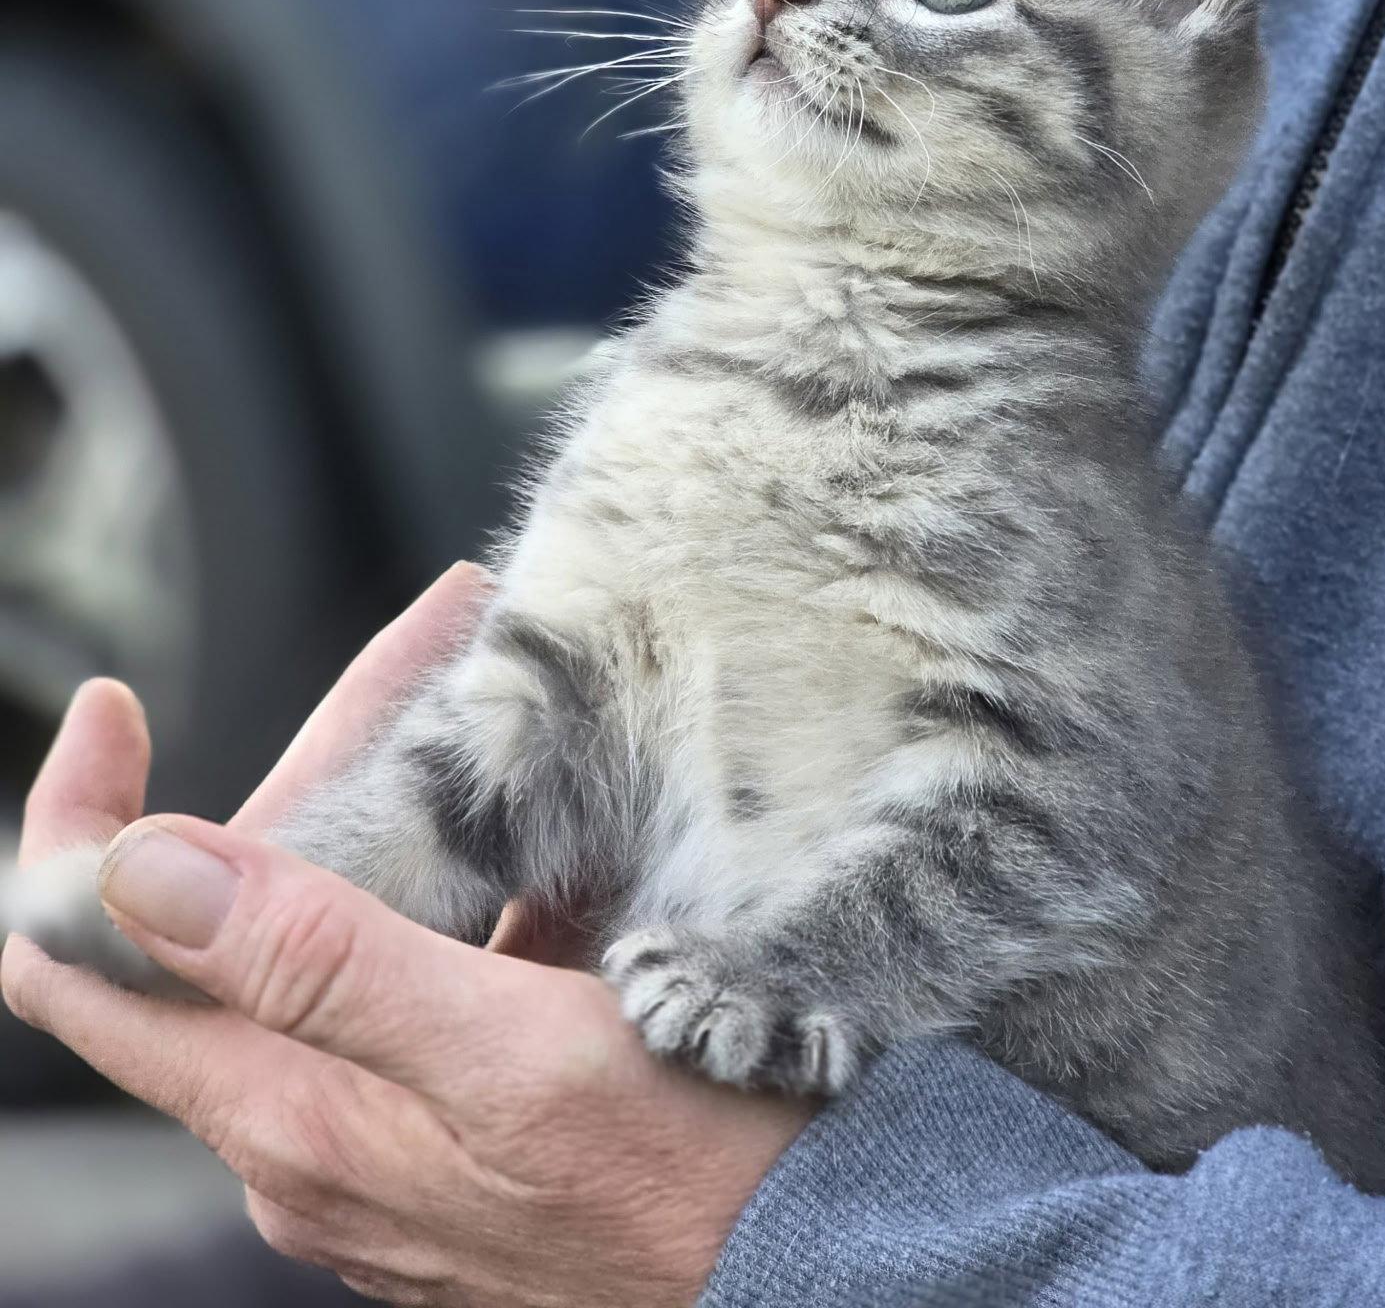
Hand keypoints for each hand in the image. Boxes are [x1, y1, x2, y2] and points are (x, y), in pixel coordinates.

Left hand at [1, 567, 809, 1304]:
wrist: (813, 1256)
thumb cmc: (686, 1177)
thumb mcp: (509, 1057)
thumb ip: (319, 966)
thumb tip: (144, 869)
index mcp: (291, 1114)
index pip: (87, 968)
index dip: (75, 828)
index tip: (116, 711)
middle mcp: (312, 1130)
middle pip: (243, 914)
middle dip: (323, 759)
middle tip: (434, 634)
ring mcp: (384, 1129)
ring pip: (338, 927)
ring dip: (401, 805)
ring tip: (495, 690)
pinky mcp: (456, 1122)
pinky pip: (419, 973)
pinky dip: (464, 880)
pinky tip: (554, 825)